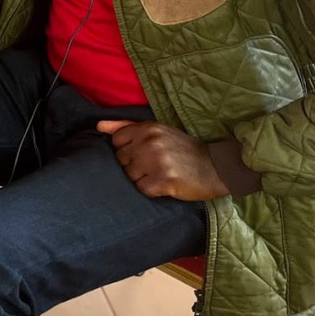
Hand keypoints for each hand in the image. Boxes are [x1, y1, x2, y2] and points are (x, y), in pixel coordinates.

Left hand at [97, 120, 230, 201]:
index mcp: (148, 128)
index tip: (141, 153)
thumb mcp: (158, 131)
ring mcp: (157, 162)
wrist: (216, 167)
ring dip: (142, 178)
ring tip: (159, 174)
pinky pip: (141, 189)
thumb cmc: (183, 149)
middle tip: (153, 166)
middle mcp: (150, 142)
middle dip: (133, 165)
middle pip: (121, 159)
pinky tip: (164, 184)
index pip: (116, 140)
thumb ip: (126, 127)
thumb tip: (98, 126)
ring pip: (129, 175)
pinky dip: (151, 190)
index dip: (126, 149)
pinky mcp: (163, 181)